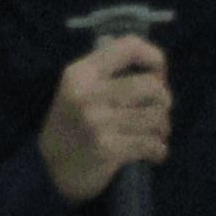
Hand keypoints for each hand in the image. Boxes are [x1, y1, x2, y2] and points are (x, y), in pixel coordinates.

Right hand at [39, 33, 171, 203]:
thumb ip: (110, 74)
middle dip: (164, 99)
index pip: (129, 47)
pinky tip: (154, 152)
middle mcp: (87, 94)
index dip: (154, 57)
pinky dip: (159, 150)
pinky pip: (152, 145)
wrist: (51, 168)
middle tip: (159, 110)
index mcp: (81, 73)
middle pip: (151, 86)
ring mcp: (97, 122)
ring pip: (156, 116)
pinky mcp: (108, 149)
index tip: (160, 72)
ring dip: (163, 127)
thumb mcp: (79, 89)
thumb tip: (159, 73)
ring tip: (156, 133)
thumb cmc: (74, 124)